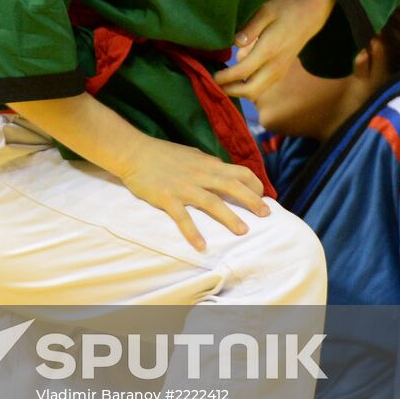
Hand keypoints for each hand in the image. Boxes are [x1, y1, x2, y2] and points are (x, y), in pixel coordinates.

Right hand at [112, 136, 269, 250]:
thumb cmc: (161, 154)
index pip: (239, 172)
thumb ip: (207, 165)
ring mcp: (184, 186)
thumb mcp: (190, 155)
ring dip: (230, 217)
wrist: (133, 152)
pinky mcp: (167, 198)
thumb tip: (224, 172)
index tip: (262, 196)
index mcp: (207, 163)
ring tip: (243, 231)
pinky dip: (193, 232)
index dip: (254, 185)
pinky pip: (183, 218)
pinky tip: (202, 246)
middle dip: (252, 200)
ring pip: (213, 202)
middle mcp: (200, 174)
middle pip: (233, 186)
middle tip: (266, 214)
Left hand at [214, 0, 335, 98]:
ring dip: (238, 91)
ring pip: (257, 92)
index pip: (244, 70)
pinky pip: (262, 87)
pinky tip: (235, 78)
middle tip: (215, 83)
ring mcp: (280, 70)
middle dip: (231, 90)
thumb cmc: (286, 9)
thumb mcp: (266, 10)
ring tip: (222, 82)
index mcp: (269, 49)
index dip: (226, 77)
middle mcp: (275, 65)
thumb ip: (251, 27)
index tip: (213, 75)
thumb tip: (236, 43)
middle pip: (251, 90)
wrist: (310, 15)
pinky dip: (247, 87)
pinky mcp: (280, 72)